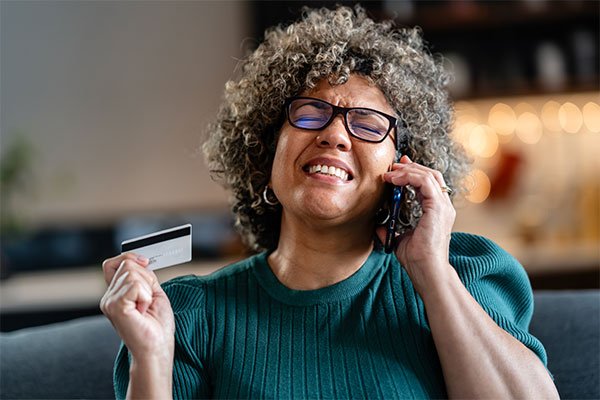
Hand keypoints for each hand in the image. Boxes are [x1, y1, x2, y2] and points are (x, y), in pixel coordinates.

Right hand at [100, 253, 174, 361]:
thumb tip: (141, 260)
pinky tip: (143, 311)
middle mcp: (108, 297)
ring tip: (145, 307)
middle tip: (148, 300)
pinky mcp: (115, 307)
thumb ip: (143, 276)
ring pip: (133, 272)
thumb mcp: (152, 292)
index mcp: (115, 294)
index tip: (146, 262)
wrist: (156, 349)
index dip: (129, 257)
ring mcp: (109, 302)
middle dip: (146, 277)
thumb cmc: (157, 326)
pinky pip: (136, 285)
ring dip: (147, 289)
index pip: (113, 263)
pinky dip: (146, 296)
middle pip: (127, 264)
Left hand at [376, 155, 455, 291]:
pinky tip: (394, 180)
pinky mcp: (437, 208)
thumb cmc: (417, 259)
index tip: (397, 169)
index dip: (413, 173)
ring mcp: (443, 206)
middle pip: (431, 175)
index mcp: (437, 211)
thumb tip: (378, 227)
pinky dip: (409, 177)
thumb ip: (391, 230)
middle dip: (411, 167)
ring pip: (428, 175)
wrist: (426, 270)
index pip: (429, 184)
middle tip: (394, 165)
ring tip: (390, 173)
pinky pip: (425, 182)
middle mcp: (443, 206)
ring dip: (407, 171)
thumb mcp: (399, 240)